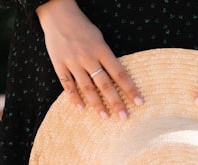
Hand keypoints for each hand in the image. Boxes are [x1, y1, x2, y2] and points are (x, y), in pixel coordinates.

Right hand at [36, 0, 142, 118]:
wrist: (58, 15)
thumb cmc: (82, 27)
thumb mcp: (99, 38)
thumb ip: (106, 57)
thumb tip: (116, 77)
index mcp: (101, 50)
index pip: (120, 73)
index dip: (130, 89)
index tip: (139, 102)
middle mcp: (88, 58)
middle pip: (105, 84)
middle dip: (116, 101)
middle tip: (124, 116)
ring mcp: (73, 63)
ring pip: (87, 87)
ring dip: (97, 104)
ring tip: (105, 116)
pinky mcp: (60, 65)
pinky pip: (68, 85)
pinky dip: (74, 97)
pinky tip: (81, 108)